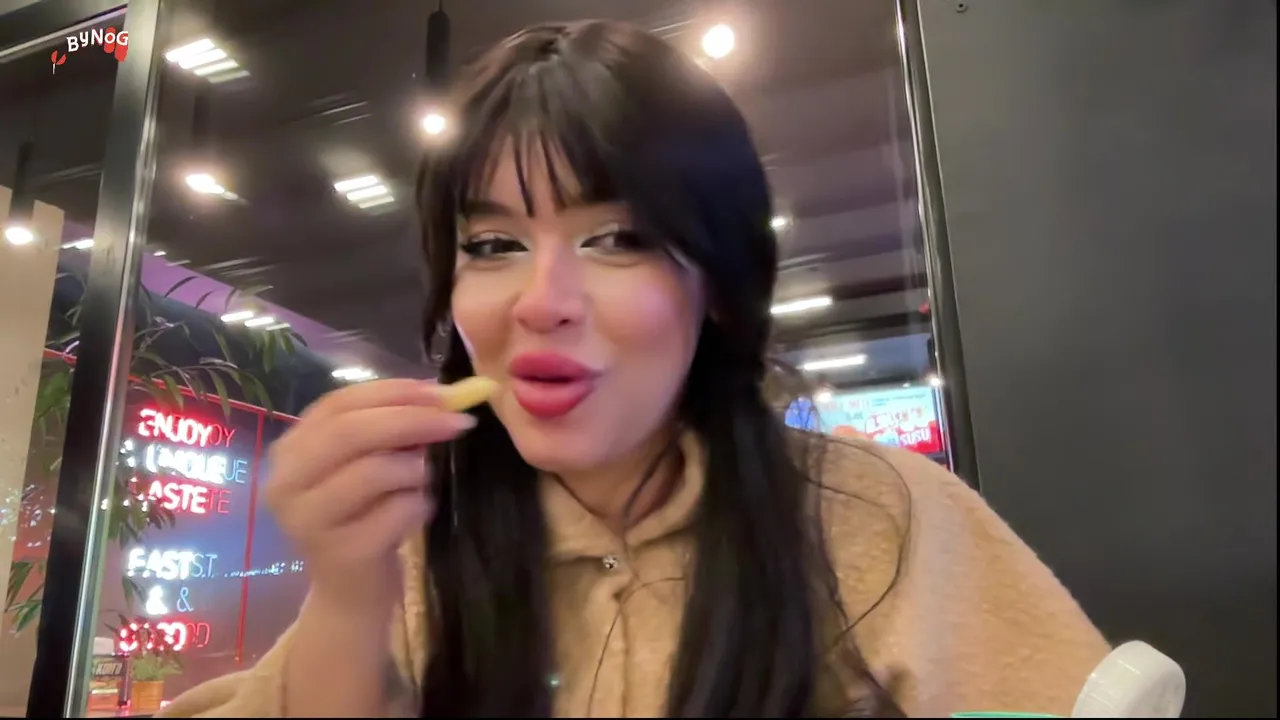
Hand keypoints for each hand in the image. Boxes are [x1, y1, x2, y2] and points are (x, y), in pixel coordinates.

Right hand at [264, 379, 476, 615]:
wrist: (348, 594)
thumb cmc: (362, 518)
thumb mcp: (367, 465)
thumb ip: (389, 428)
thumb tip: (441, 393)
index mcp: (291, 451)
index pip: (338, 403)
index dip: (391, 393)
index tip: (441, 391)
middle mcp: (286, 483)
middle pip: (351, 432)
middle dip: (412, 420)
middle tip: (458, 422)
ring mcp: (308, 521)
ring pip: (374, 470)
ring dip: (415, 470)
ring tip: (421, 481)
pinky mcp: (341, 552)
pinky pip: (396, 511)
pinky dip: (418, 506)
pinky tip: (413, 515)